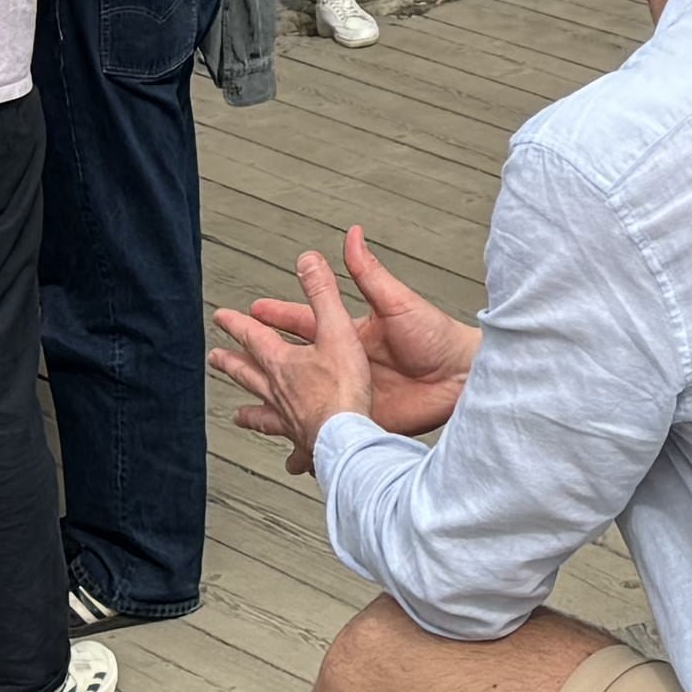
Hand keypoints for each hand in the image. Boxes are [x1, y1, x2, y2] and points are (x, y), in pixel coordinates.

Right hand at [211, 233, 472, 470]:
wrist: (462, 378)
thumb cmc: (437, 335)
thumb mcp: (396, 302)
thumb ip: (368, 273)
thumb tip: (351, 234)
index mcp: (351, 334)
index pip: (305, 322)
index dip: (278, 316)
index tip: (250, 309)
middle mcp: (347, 365)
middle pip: (296, 363)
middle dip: (262, 360)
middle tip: (229, 356)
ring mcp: (352, 394)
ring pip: (304, 402)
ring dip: (276, 407)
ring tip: (244, 414)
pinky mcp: (362, 420)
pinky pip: (329, 433)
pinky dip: (309, 446)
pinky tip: (293, 457)